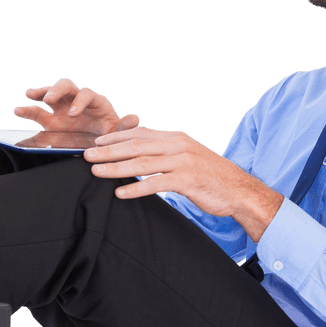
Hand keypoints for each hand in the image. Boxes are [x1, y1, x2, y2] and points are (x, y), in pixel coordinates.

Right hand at [13, 77, 139, 135]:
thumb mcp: (118, 134)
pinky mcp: (51, 120)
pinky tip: (17, 110)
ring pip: (49, 94)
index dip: (79, 102)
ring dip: (40, 93)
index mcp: (94, 102)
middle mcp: (76, 100)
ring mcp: (62, 108)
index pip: (86, 94)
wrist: (100, 146)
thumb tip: (135, 118)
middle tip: (49, 99)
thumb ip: (124, 127)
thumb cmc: (110, 136)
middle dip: (56, 90)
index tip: (72, 114)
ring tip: (29, 95)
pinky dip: (27, 110)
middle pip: (66, 86)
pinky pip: (37, 112)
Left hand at [84, 127, 283, 241]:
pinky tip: (119, 193)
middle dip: (108, 150)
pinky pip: (156, 183)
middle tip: (85, 155)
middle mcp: (177, 145)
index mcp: (175, 138)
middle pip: (135, 146)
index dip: (115, 137)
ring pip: (142, 162)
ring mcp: (183, 161)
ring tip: (95, 171)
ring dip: (116, 167)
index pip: (139, 134)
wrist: (240, 190)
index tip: (96, 142)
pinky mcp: (187, 179)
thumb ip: (165, 154)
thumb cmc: (210, 177)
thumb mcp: (186, 158)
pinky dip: (136, 188)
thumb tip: (140, 156)